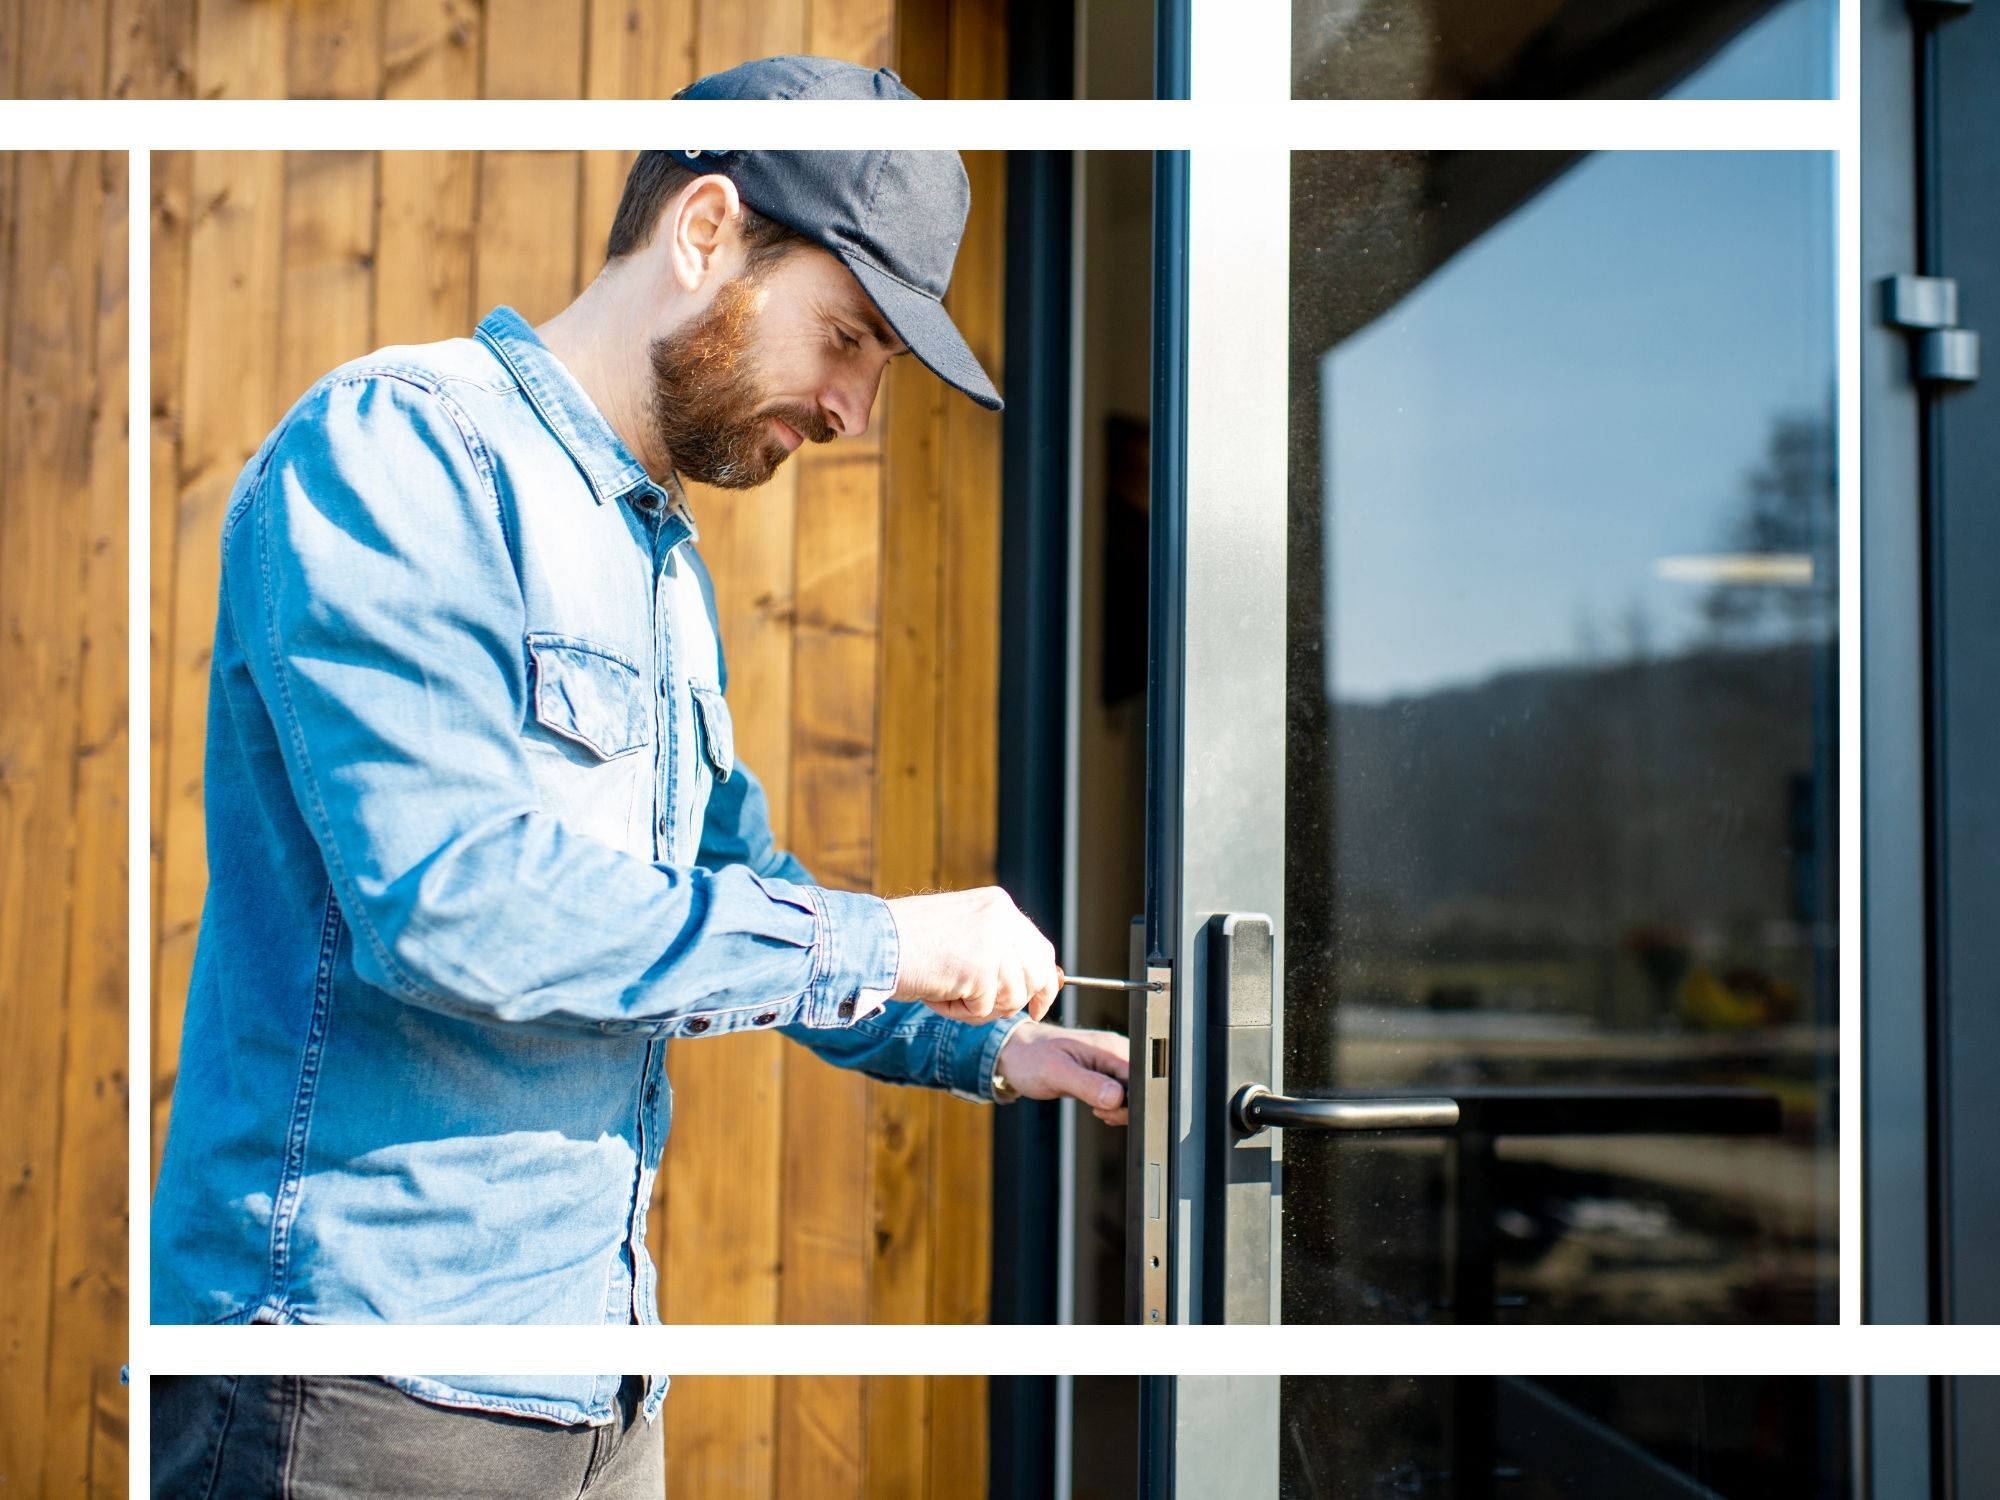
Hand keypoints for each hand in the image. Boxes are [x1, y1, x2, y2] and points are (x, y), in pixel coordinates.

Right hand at [886, 887, 1062, 1024]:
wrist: (872, 942)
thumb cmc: (907, 943)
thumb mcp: (962, 934)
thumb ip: (995, 949)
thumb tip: (1028, 986)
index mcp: (999, 904)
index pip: (1041, 949)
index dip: (1043, 983)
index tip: (1037, 1007)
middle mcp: (1003, 917)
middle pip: (1036, 976)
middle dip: (1014, 1001)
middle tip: (983, 1009)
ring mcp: (994, 941)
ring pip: (1011, 997)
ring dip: (978, 1007)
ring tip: (945, 991)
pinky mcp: (981, 967)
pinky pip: (983, 1009)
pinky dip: (958, 1011)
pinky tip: (936, 993)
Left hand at [994, 1021, 1129, 1123]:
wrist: (1016, 1053)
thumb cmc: (1031, 1057)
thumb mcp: (1057, 1073)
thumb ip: (1087, 1084)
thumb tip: (1116, 1098)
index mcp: (1109, 1048)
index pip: (1140, 1077)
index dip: (1131, 1100)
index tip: (1108, 1108)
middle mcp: (1115, 1052)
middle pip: (1141, 1086)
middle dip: (1124, 1107)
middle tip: (1097, 1109)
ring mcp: (1110, 1063)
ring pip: (1132, 1093)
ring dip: (1117, 1108)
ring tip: (1094, 1106)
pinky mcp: (1104, 1073)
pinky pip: (1120, 1094)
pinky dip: (1112, 1106)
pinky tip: (1096, 1106)